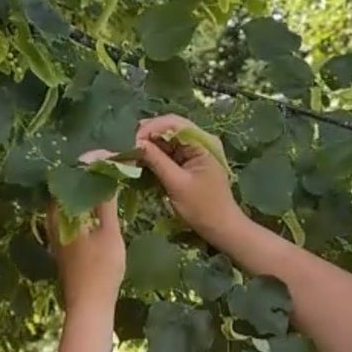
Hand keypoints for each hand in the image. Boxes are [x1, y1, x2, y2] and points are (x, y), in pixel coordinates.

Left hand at [46, 149, 125, 308]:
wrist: (88, 306)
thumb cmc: (101, 270)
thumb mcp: (109, 233)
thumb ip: (105, 202)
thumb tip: (105, 171)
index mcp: (61, 212)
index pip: (71, 175)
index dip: (90, 162)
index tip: (110, 155)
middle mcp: (53, 219)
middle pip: (67, 186)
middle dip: (88, 173)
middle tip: (110, 166)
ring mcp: (55, 233)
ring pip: (69, 201)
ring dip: (86, 190)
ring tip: (108, 182)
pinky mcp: (62, 244)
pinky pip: (71, 214)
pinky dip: (85, 205)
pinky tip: (99, 207)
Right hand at [135, 114, 247, 247]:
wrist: (222, 228)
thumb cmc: (202, 208)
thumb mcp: (176, 184)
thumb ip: (156, 161)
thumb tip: (135, 144)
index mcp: (203, 142)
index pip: (173, 123)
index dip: (150, 129)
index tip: (133, 143)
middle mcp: (201, 141)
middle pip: (169, 129)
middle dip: (148, 137)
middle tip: (129, 150)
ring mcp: (196, 151)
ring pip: (167, 141)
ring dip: (150, 147)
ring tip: (133, 157)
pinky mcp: (191, 162)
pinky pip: (170, 153)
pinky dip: (157, 157)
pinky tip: (143, 163)